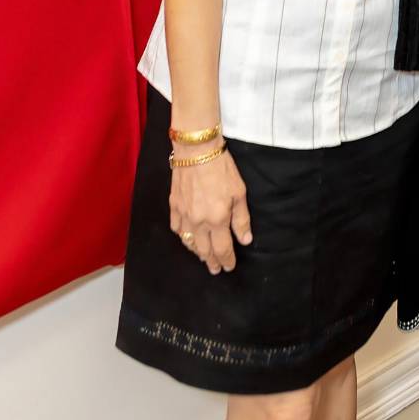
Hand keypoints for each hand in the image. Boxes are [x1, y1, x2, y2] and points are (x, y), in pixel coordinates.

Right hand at [169, 148, 252, 274]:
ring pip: (189, 242)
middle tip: (216, 269)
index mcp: (216, 219)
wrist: (196, 150)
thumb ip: (241, 219)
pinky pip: (177, 229)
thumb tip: (245, 240)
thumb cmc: (221, 168)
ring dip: (197, 252)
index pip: (222, 249)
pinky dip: (183, 237)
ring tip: (204, 257)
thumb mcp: (239, 192)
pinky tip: (188, 237)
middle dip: (212, 262)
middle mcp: (198, 222)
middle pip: (204, 250)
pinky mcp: (173, 205)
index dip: (227, 260)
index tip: (229, 267)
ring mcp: (183, 215)